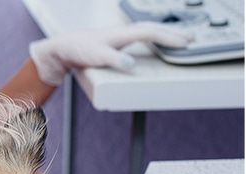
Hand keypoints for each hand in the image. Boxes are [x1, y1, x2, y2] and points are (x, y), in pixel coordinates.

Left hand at [29, 22, 192, 85]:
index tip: (184, 44)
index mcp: (121, 34)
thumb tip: (130, 64)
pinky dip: (152, 36)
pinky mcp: (115, 40)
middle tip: (191, 38)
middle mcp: (122, 32)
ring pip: (147, 29)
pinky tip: (154, 41)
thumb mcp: (96, 57)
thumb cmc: (78, 51)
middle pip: (153, 28)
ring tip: (179, 38)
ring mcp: (119, 35)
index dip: (168, 38)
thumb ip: (113, 60)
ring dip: (164, 32)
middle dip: (173, 32)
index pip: (150, 33)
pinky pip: (140, 34)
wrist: (63, 48)